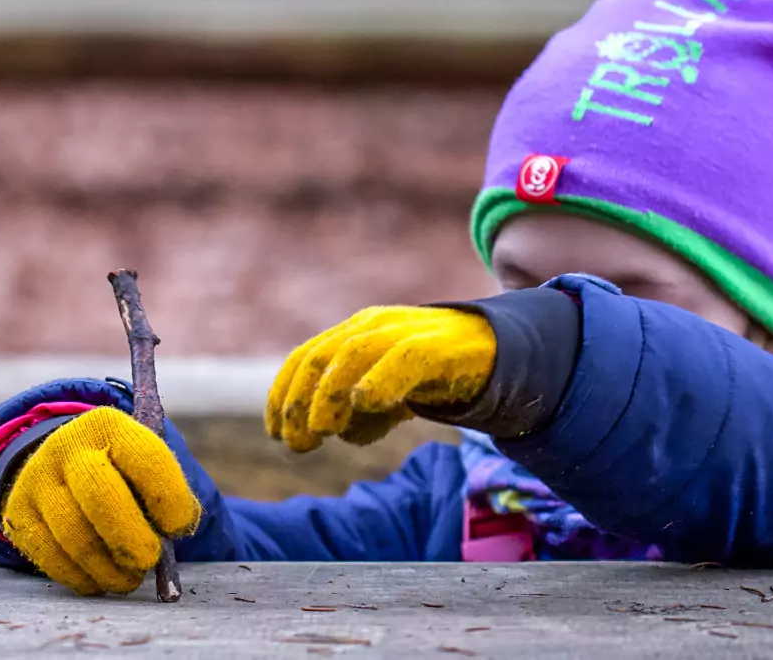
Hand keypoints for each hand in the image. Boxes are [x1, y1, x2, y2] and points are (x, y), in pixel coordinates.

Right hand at [0, 407, 200, 595]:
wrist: (59, 462)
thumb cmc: (119, 470)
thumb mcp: (142, 464)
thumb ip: (164, 494)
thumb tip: (176, 534)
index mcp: (110, 426)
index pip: (145, 459)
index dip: (167, 497)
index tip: (180, 527)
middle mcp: (68, 446)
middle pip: (102, 497)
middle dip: (131, 537)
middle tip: (150, 561)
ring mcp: (37, 479)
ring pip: (74, 535)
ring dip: (108, 567)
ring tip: (130, 579)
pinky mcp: (18, 514)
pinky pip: (50, 556)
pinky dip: (81, 577)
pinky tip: (101, 581)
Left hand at [266, 306, 495, 451]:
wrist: (497, 349)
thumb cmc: (435, 373)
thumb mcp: (390, 396)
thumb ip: (363, 413)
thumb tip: (338, 432)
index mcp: (356, 334)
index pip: (306, 358)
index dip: (283, 395)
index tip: (275, 432)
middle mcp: (375, 327)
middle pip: (321, 357)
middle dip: (299, 402)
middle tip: (296, 444)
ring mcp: (405, 331)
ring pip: (353, 353)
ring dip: (328, 395)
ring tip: (322, 431)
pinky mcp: (438, 346)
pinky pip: (403, 358)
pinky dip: (380, 378)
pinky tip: (365, 402)